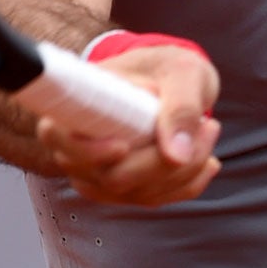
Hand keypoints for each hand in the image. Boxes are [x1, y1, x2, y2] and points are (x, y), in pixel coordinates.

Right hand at [37, 44, 221, 205]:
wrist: (169, 80)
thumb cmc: (166, 68)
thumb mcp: (181, 71)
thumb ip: (181, 106)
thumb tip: (176, 154)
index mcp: (74, 106)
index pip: (57, 137)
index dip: (88, 150)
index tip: (122, 146)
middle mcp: (77, 147)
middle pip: (112, 177)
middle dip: (165, 161)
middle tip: (206, 124)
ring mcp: (98, 174)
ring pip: (139, 193)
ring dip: (184, 171)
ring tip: (208, 130)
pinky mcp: (123, 190)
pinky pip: (155, 199)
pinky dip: (188, 183)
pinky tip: (205, 159)